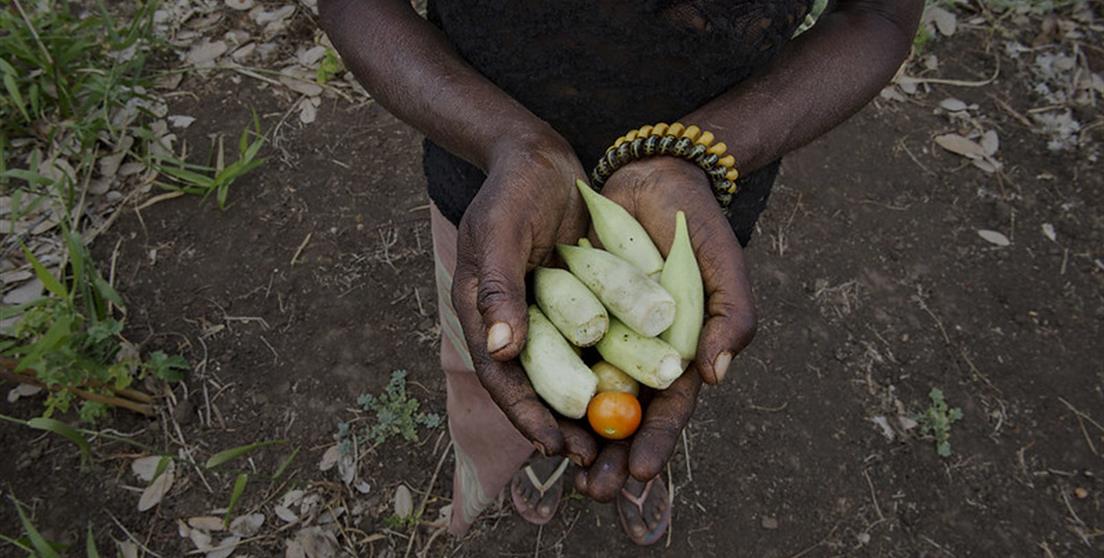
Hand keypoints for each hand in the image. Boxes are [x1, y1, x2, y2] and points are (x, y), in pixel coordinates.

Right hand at [451, 132, 596, 463]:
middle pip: (538, 387)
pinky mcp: (581, 304)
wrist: (541, 158)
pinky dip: (614, 371)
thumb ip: (498, 287)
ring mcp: (550, 315)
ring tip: (618, 441)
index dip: (526, 415)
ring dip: (593, 410)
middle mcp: (516, 324)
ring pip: (571, 374)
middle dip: (563, 426)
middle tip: (592, 459)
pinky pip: (598, 345)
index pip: (502, 377)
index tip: (554, 446)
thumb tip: (498, 349)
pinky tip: (642, 395)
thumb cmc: (512, 189)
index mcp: (484, 314)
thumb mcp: (499, 231)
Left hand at [575, 156, 756, 497]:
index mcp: (682, 353)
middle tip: (591, 489)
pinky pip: (557, 353)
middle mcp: (640, 353)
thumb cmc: (697, 225)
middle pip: (624, 417)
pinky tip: (533, 408)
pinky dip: (547, 383)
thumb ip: (733, 318)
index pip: (670, 411)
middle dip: (609, 456)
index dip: (656, 443)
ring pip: (586, 394)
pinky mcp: (571, 313)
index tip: (636, 472)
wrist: (651, 174)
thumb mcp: (723, 267)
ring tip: (559, 462)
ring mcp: (604, 335)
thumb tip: (715, 376)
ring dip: (575, 432)